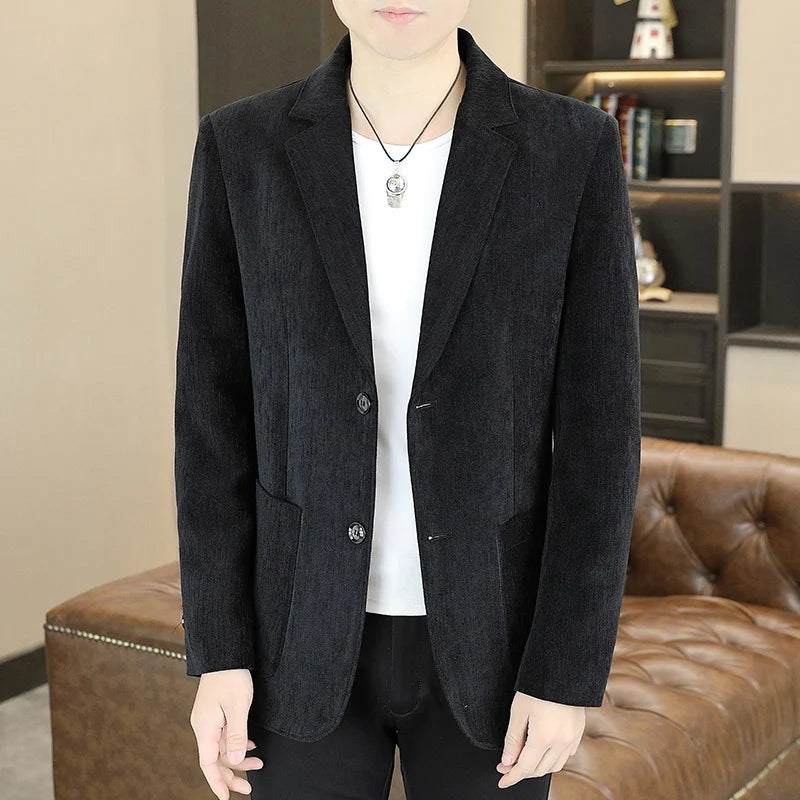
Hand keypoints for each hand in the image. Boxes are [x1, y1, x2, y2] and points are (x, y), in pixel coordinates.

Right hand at [189, 668, 263, 798]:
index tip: (226, 798)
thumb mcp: (238, 706)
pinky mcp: (215, 713)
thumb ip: (237, 735)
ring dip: (238, 759)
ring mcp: (208, 720)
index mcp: (205, 727)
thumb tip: (236, 762)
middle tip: (248, 786)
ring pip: (221, 749)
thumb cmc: (231, 676)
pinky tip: (250, 745)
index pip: (208, 764)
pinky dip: (237, 744)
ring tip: (258, 764)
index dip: (217, 783)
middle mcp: (204, 726)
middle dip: (231, 775)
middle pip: (214, 760)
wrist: (225, 652)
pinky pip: (224, 737)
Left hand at [496, 692, 584, 787]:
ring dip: (538, 767)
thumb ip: (513, 740)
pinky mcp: (578, 732)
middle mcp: (561, 742)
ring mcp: (572, 738)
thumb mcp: (518, 711)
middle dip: (522, 771)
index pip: (525, 768)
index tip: (502, 781)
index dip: (511, 777)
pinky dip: (553, 758)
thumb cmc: (537, 686)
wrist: (562, 670)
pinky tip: (544, 750)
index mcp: (543, 738)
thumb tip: (507, 762)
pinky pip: (566, 755)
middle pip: (539, 770)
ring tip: (524, 758)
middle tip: (507, 764)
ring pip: (555, 766)